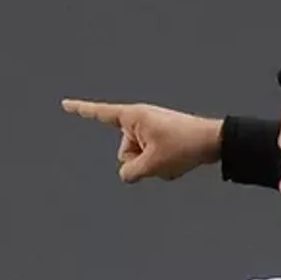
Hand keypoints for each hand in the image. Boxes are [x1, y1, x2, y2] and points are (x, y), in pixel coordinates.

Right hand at [61, 99, 222, 182]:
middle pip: (125, 153)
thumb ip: (131, 172)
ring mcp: (152, 131)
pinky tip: (181, 162)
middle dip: (140, 162)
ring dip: (155, 166)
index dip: (81, 110)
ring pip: (140, 160)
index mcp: (132, 117)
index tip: (65, 104)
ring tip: (175, 157)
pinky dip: (164, 165)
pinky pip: (154, 160)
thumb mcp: (152, 164)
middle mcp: (139, 121)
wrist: (215, 141)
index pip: (100, 114)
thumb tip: (128, 175)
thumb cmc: (183, 145)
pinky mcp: (163, 140)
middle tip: (164, 155)